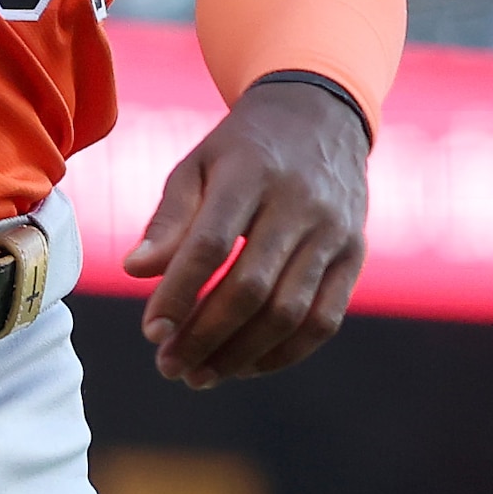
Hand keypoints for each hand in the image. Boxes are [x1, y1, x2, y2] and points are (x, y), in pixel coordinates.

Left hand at [122, 74, 369, 387]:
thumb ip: (169, 220)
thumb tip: (136, 272)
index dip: (180, 293)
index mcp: (250, 172)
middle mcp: (299, 203)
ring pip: (290, 312)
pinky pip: (325, 320)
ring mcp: (334, 232)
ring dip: (241, 354)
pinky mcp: (356, 255)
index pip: (212, 244)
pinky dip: (284, 354)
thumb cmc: (242, 150)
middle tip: (169, 365)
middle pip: (252, 287)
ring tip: (199, 375)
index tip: (151, 331)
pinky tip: (245, 366)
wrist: (320, 118)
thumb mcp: (196, 165)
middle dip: (205, 336)